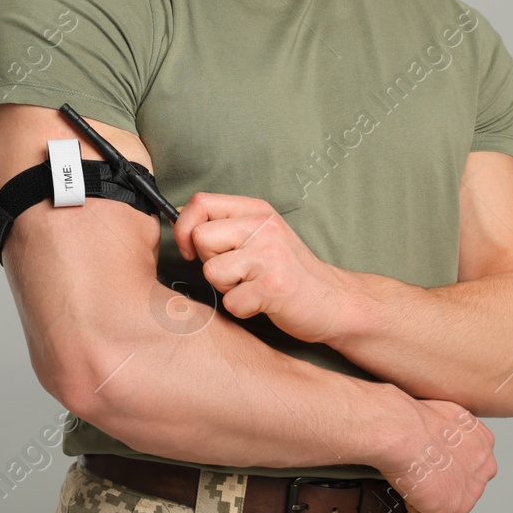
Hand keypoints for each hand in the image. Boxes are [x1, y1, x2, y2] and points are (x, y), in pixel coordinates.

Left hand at [171, 192, 354, 344]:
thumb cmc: (289, 271)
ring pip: (212, 272)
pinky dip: (243, 310)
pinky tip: (264, 303)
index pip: (201, 202)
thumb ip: (225, 225)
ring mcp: (270, 255)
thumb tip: (177, 218)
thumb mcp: (260, 235)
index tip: (190, 249)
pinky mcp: (273, 286)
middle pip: (200, 237)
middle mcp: (264, 227)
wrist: (335, 302)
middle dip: (209, 262)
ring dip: (227, 288)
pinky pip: (231, 302)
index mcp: (257, 211)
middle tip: (239, 272)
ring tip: (253, 286)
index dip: (183, 227)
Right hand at [374, 398, 496, 512]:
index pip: (471, 461)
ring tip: (412, 479)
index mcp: (483, 441)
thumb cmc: (412, 417)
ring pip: (449, 502)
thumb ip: (452, 429)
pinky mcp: (452, 509)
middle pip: (464, 484)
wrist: (401, 431)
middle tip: (419, 471)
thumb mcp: (443, 411)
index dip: (447, 462)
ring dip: (429, 496)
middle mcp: (484, 467)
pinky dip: (415, 509)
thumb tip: (439, 434)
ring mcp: (470, 491)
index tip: (431, 459)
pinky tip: (407, 491)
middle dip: (442, 481)